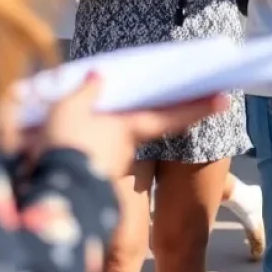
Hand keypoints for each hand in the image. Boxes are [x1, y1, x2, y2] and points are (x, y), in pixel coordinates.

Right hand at [37, 73, 225, 178]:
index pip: (173, 114)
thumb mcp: (69, 109)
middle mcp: (128, 148)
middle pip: (141, 127)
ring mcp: (112, 167)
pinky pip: (94, 156)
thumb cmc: (64, 145)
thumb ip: (86, 91)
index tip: (225, 99)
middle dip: (136, 119)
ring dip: (99, 135)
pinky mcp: (93, 180)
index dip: (199, 107)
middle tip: (138, 109)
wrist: (47, 196)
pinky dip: (84, 149)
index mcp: (131, 127)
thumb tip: (99, 75)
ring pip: (112, 142)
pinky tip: (63, 145)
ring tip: (73, 128)